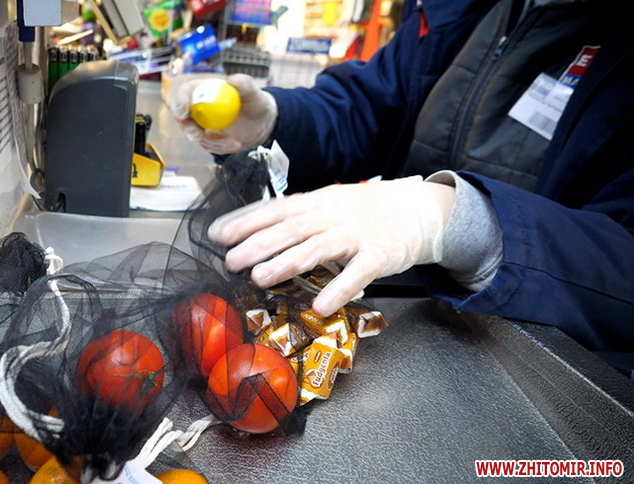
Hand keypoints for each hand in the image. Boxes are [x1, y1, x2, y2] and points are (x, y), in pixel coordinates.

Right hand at [171, 74, 277, 153]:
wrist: (260, 122)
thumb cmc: (254, 102)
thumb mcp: (253, 91)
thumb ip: (244, 83)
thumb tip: (232, 81)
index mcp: (203, 90)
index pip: (185, 93)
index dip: (180, 102)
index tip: (184, 113)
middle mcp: (197, 107)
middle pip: (182, 118)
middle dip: (188, 129)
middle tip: (200, 135)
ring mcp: (201, 124)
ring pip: (195, 136)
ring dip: (212, 142)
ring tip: (233, 141)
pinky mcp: (207, 139)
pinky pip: (207, 146)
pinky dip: (220, 147)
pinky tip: (236, 144)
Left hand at [207, 178, 454, 315]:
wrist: (416, 210)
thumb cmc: (361, 212)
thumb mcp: (325, 205)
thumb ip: (290, 217)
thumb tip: (245, 228)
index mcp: (315, 203)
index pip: (275, 209)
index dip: (246, 221)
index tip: (218, 235)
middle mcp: (332, 215)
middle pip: (290, 229)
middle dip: (258, 244)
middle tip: (231, 261)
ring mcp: (356, 235)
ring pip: (317, 248)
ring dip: (287, 263)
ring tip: (260, 277)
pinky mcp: (379, 256)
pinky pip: (358, 274)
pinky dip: (339, 289)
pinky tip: (320, 306)